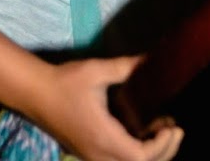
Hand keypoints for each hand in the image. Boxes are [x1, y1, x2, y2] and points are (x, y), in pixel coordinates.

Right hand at [28, 57, 181, 160]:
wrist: (34, 93)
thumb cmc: (64, 82)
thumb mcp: (96, 71)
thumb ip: (124, 67)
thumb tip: (151, 59)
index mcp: (103, 137)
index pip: (142, 157)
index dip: (162, 146)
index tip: (172, 125)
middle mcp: (99, 155)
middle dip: (163, 152)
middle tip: (174, 128)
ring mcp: (92, 158)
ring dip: (150, 155)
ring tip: (160, 130)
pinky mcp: (88, 155)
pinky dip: (134, 154)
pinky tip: (140, 133)